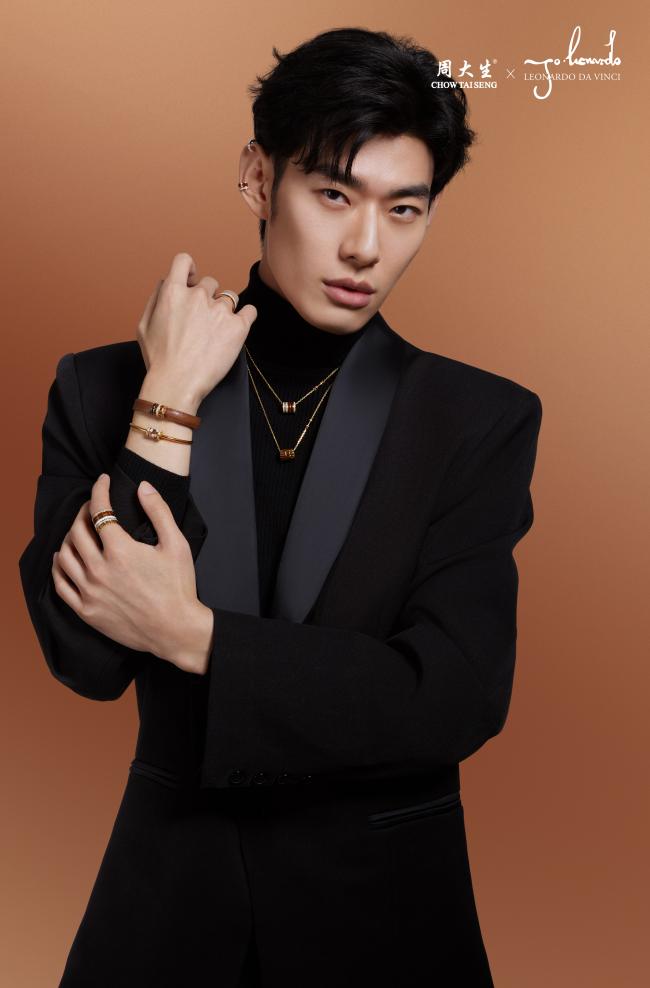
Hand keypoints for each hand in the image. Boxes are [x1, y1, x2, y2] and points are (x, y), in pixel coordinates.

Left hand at [51, 474, 214, 673]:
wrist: (175, 629)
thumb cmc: (178, 587)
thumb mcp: (177, 545)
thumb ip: (159, 511)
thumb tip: (143, 486)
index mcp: (120, 550)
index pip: (100, 510)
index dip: (99, 490)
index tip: (103, 481)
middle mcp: (99, 569)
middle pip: (77, 530)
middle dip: (83, 511)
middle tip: (93, 506)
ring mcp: (90, 591)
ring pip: (64, 555)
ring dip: (69, 536)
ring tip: (80, 530)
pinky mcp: (86, 611)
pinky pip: (61, 584)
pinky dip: (58, 566)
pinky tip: (63, 557)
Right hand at [137, 252, 257, 407]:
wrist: (177, 384)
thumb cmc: (159, 360)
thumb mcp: (144, 325)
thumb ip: (156, 298)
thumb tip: (166, 282)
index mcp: (173, 292)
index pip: (183, 261)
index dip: (189, 268)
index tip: (192, 280)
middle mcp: (198, 296)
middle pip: (210, 282)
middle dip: (207, 297)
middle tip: (202, 320)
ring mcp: (220, 310)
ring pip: (229, 297)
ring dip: (225, 309)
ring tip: (217, 330)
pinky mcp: (238, 326)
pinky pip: (250, 311)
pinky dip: (246, 317)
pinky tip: (237, 328)